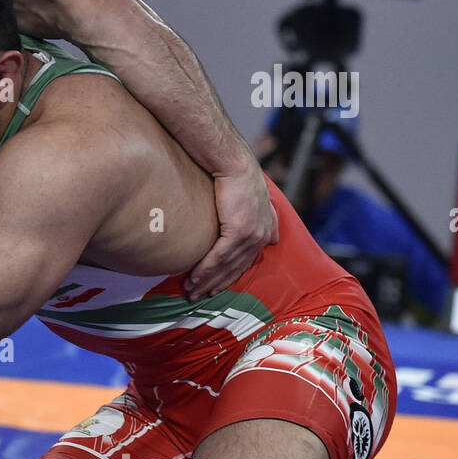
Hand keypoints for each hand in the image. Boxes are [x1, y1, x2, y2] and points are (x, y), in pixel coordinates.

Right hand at [185, 157, 278, 297]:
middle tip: (199, 296)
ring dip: (207, 281)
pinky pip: (219, 257)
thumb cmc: (235, 174)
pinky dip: (204, 270)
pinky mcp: (239, 231)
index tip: (216, 285)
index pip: (248, 258)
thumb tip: (249, 224)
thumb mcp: (250, 195)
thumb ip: (254, 213)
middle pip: (237, 267)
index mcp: (266, 227)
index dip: (231, 274)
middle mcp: (262, 234)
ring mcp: (252, 234)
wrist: (232, 162)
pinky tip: (193, 279)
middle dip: (217, 283)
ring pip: (226, 266)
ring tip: (191, 291)